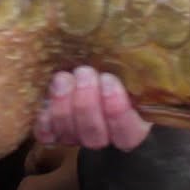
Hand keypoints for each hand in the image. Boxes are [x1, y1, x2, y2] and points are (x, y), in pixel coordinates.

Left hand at [32, 66, 152, 150]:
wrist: (90, 73)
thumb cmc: (118, 70)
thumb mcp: (131, 72)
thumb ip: (132, 72)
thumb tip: (143, 51)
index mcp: (132, 126)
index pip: (128, 133)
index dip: (117, 111)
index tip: (109, 81)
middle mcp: (104, 137)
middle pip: (94, 135)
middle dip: (86, 103)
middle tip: (84, 73)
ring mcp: (77, 137)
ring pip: (69, 134)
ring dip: (64, 105)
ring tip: (63, 77)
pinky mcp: (54, 132)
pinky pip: (46, 135)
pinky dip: (45, 119)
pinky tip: (45, 101)